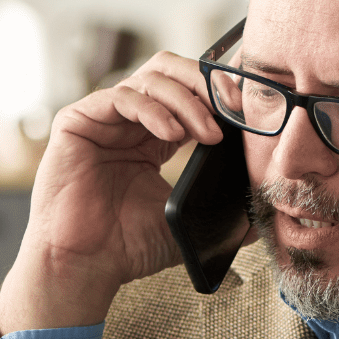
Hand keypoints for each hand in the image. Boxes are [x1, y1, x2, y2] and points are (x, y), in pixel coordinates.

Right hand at [0, 52, 227, 332]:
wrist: (84, 266)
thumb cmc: (126, 248)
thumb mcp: (187, 223)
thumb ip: (222, 211)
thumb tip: (262, 213)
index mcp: (153, 138)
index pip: (188, 94)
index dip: (218, 95)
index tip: (247, 111)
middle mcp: (127, 122)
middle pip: (170, 72)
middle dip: (205, 84)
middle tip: (231, 108)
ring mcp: (102, 119)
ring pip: (150, 79)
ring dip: (187, 101)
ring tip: (208, 133)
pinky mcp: (76, 122)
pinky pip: (120, 97)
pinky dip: (153, 110)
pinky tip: (174, 133)